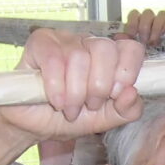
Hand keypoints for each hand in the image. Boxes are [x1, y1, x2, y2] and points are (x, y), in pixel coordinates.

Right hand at [0, 29, 145, 141]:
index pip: (131, 48)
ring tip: (68, 108)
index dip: (127, 71)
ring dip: (74, 93)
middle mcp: (89, 44)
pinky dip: (56, 86)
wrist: (32, 125)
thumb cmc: (67, 117)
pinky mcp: (40, 42)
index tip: (115, 94)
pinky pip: (53, 59)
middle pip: (105, 49)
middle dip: (99, 86)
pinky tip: (55, 100)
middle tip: (89, 105)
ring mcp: (65, 40)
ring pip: (79, 57)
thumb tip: (132, 93)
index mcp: (109, 59)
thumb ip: (125, 111)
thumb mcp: (103, 120)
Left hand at [116, 8, 164, 50]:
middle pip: (148, 13)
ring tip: (155, 41)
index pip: (135, 13)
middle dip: (144, 27)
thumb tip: (118, 37)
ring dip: (157, 27)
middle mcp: (153, 19)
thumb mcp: (136, 48)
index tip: (131, 35)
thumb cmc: (150, 53)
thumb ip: (128, 41)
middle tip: (144, 41)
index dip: (132, 22)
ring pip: (162, 14)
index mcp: (141, 22)